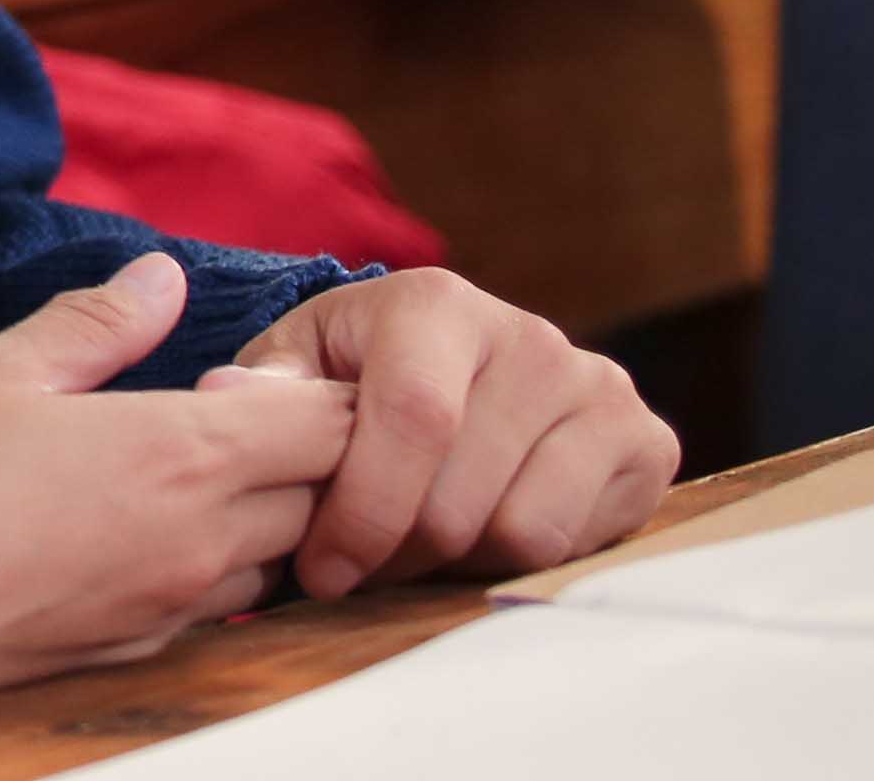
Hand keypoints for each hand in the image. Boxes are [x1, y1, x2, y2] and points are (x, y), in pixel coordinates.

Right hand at [0, 253, 362, 716]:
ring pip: (285, 561)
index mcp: (174, 454)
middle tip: (232, 418)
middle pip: (329, 499)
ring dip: (267, 518)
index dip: (321, 394)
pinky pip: (223, 608)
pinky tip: (144, 534)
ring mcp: (175, 607)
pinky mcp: (143, 653)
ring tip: (191, 477)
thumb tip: (163, 277)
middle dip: (306, 456)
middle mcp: (199, 541)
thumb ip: (96, 324)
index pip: (332, 426)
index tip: (261, 375)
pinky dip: (217, 569)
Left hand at [221, 269, 674, 596]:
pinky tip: (478, 530)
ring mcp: (600, 388)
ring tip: (417, 540)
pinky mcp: (647, 442)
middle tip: (363, 560)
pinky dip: (518, 560)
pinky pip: (578, 544)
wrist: (452, 373)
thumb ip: (262, 389)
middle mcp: (531, 337)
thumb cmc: (353, 375)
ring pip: (523, 530)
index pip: (413, 419)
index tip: (321, 569)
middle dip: (397, 550)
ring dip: (456, 561)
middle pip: (462, 495)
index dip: (363, 509)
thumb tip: (226, 397)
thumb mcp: (295, 369)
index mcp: (436, 303)